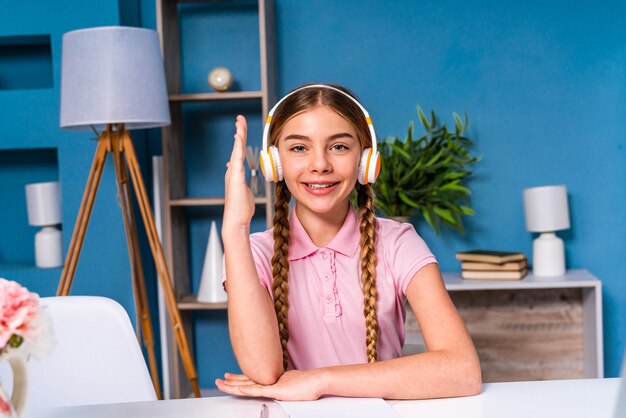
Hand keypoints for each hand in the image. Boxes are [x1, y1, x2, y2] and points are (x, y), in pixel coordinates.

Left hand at [215, 370, 324, 400]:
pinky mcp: (277, 389)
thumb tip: (280, 388)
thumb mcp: (291, 386)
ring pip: (249, 386)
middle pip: (246, 381)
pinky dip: (249, 389)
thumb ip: (282, 386)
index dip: (239, 378)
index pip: (251, 379)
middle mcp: (269, 380)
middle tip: (219, 380)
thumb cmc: (308, 384)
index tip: (229, 377)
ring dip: (234, 385)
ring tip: (221, 384)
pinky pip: (260, 390)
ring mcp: (272, 384)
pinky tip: (240, 388)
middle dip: (231, 382)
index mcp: (272, 379)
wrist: (317, 380)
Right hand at [223, 115, 255, 229]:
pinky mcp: (235, 177)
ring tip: (240, 122)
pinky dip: (237, 147)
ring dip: (239, 135)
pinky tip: (239, 137)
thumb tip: (239, 174)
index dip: (241, 139)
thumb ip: (242, 181)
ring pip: (237, 149)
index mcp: (236, 173)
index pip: (240, 152)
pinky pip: (237, 158)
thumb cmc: (241, 209)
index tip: (241, 129)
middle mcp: (233, 171)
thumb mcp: (243, 191)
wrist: (236, 220)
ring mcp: (233, 173)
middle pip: (237, 147)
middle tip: (240, 118)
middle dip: (239, 131)